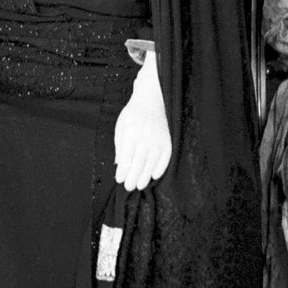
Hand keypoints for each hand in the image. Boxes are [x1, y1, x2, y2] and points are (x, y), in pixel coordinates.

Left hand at [113, 53, 171, 190]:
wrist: (152, 100)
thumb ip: (120, 146)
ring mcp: (158, 139)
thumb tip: (119, 164)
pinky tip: (155, 175)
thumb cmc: (133, 114)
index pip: (126, 157)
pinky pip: (166, 158)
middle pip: (139, 163)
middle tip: (129, 187)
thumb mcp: (121, 126)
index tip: (119, 180)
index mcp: (130, 133)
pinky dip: (161, 168)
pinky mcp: (168, 140)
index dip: (123, 171)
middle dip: (133, 177)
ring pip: (152, 163)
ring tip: (140, 185)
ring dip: (146, 176)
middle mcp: (145, 137)